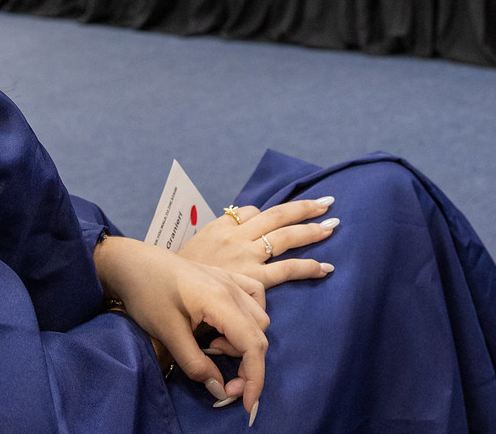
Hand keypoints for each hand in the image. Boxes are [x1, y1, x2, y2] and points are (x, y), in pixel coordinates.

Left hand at [94, 235, 270, 415]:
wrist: (134, 262)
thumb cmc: (147, 294)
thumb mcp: (167, 333)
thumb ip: (195, 363)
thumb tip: (220, 389)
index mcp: (220, 300)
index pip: (252, 344)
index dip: (254, 378)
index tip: (245, 403)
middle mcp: (233, 288)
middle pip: (259, 335)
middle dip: (247, 366)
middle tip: (222, 382)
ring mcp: (231, 280)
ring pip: (259, 318)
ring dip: (245, 343)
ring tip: (214, 348)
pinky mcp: (226, 278)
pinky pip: (254, 299)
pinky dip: (248, 320)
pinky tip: (226, 328)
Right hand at [179, 198, 338, 288]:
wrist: (163, 293)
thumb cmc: (178, 277)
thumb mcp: (193, 248)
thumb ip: (216, 236)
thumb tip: (236, 229)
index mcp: (221, 227)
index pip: (250, 212)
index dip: (266, 215)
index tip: (282, 216)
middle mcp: (237, 236)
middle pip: (276, 216)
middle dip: (303, 209)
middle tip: (328, 202)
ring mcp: (246, 256)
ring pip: (286, 236)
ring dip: (312, 230)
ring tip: (333, 225)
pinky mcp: (253, 278)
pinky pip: (286, 269)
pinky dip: (307, 267)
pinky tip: (325, 268)